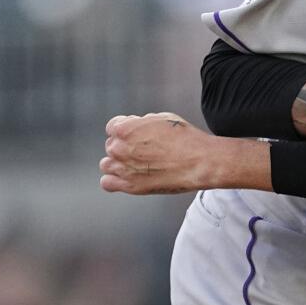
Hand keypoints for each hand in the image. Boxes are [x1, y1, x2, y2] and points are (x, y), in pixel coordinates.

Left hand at [100, 113, 267, 194]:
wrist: (198, 162)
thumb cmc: (185, 139)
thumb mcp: (161, 118)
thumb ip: (141, 123)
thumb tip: (136, 127)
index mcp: (125, 129)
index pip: (112, 127)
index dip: (125, 131)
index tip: (136, 136)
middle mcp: (119, 148)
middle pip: (111, 146)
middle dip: (124, 147)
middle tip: (143, 151)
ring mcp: (123, 168)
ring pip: (106, 164)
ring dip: (117, 164)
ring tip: (134, 165)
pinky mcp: (130, 186)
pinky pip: (107, 183)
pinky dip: (114, 181)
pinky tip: (126, 178)